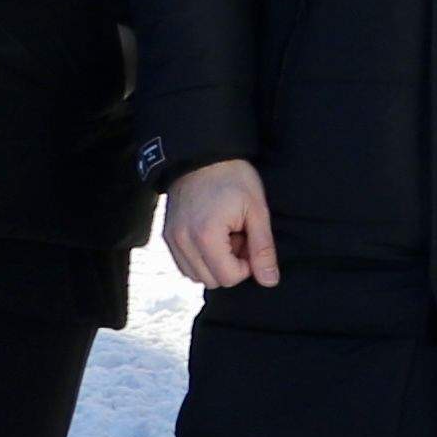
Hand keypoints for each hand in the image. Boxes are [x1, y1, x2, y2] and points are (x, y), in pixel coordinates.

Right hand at [162, 160, 280, 291]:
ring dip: (214, 263)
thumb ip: (263, 249)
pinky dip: (200, 258)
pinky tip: (211, 236)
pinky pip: (184, 264)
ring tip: (224, 235)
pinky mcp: (167, 236)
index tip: (249, 241)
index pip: (228, 278)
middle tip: (238, 236)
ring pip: (196, 276)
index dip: (246, 266)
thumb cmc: (233, 179)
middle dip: (230, 265)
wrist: (203, 155)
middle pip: (211, 281)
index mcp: (206, 236)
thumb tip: (269, 281)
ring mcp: (171, 239)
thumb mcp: (256, 211)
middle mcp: (182, 241)